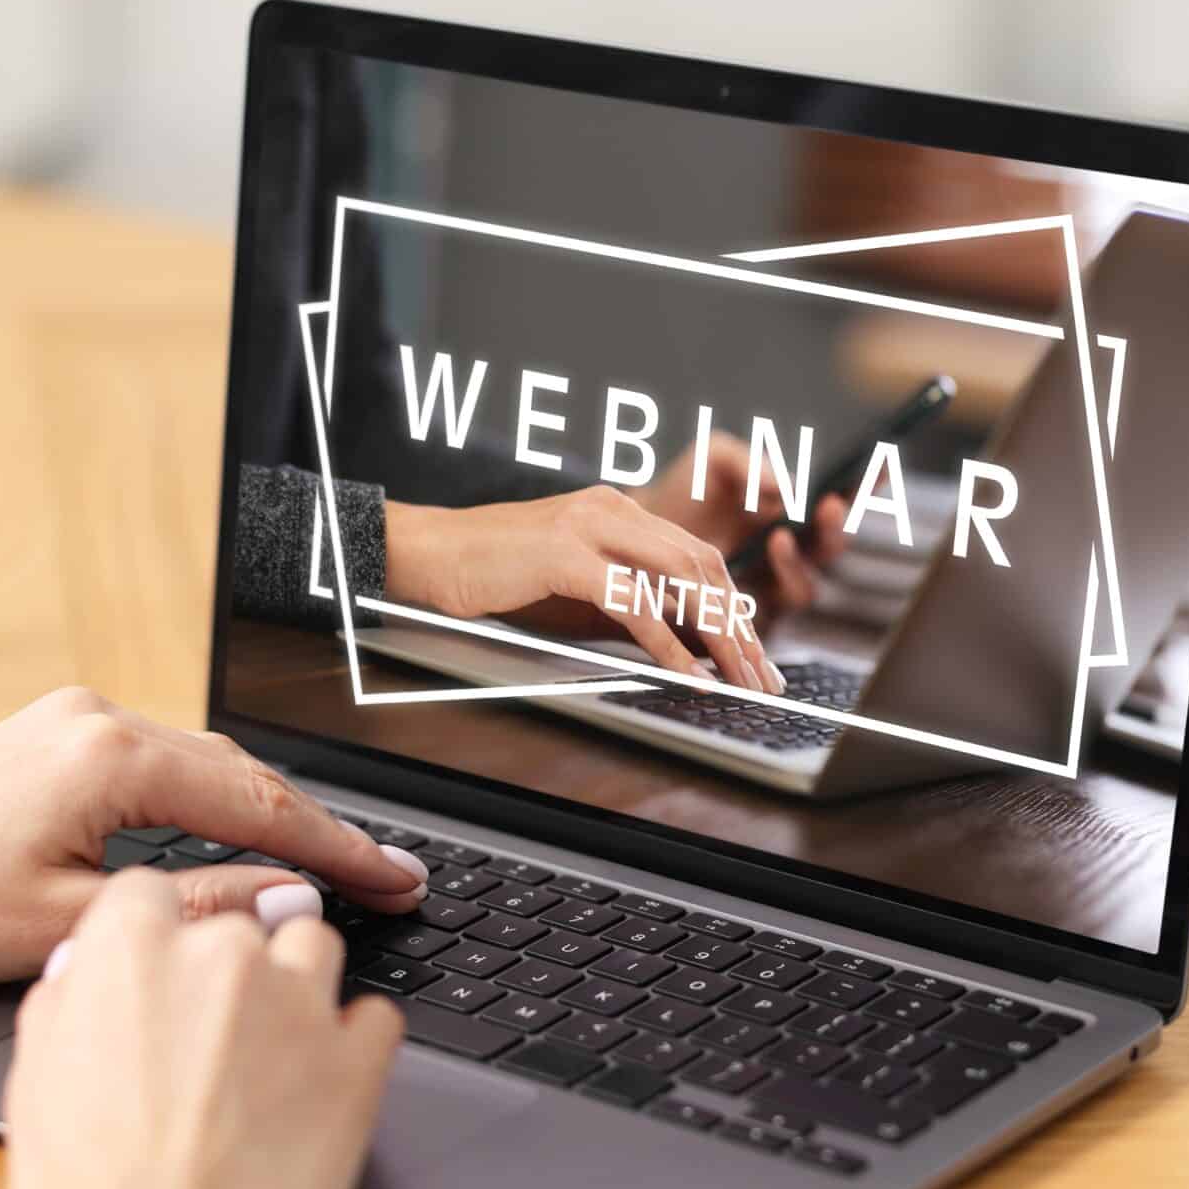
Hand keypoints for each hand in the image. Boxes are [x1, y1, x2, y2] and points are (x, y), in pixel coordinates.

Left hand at [0, 690, 427, 986]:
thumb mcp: (71, 928)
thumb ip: (194, 908)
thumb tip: (288, 900)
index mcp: (107, 758)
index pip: (260, 803)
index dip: (340, 848)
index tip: (400, 879)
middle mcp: (95, 719)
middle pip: (241, 774)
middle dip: (317, 831)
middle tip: (389, 881)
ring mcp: (69, 721)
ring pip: (201, 766)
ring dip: (266, 815)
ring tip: (332, 866)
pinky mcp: (49, 737)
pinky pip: (159, 764)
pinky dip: (211, 802)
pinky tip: (240, 839)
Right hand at [6, 870, 400, 1188]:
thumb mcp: (36, 1078)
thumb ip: (69, 1001)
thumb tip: (86, 973)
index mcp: (131, 944)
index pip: (154, 894)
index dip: (159, 942)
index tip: (163, 981)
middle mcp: (221, 951)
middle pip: (237, 925)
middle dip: (227, 975)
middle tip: (209, 1051)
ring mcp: (299, 999)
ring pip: (315, 948)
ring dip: (297, 989)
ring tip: (272, 1064)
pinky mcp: (362, 1057)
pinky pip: (373, 1018)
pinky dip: (353, 1045)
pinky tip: (320, 1093)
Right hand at [384, 486, 784, 691]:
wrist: (425, 552)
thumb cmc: (489, 573)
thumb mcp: (570, 587)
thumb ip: (623, 603)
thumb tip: (678, 645)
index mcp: (617, 509)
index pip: (697, 556)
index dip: (733, 607)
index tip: (753, 654)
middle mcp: (612, 508)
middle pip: (701, 566)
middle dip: (739, 626)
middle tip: (762, 676)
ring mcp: (589, 526)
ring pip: (679, 580)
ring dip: (717, 637)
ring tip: (738, 679)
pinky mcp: (566, 554)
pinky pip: (632, 601)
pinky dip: (665, 641)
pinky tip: (685, 671)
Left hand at [637, 429, 850, 614]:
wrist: (635, 533)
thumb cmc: (682, 494)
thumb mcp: (713, 460)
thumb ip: (749, 462)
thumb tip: (785, 486)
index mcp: (791, 511)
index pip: (840, 499)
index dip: (865, 485)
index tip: (878, 466)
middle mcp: (790, 551)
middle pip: (830, 548)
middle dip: (833, 527)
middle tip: (828, 504)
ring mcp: (770, 584)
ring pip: (806, 585)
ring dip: (799, 560)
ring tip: (779, 535)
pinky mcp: (747, 613)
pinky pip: (774, 611)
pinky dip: (777, 582)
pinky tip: (764, 556)